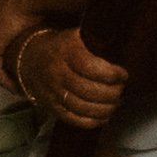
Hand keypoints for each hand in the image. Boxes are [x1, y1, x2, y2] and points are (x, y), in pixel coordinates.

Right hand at [8, 24, 126, 129]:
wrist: (31, 58)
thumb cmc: (62, 46)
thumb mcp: (77, 34)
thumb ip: (97, 39)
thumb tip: (125, 42)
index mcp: (64, 51)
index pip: (90, 66)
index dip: (110, 74)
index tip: (123, 75)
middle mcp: (56, 72)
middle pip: (87, 90)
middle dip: (111, 93)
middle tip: (121, 90)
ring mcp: (52, 92)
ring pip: (81, 107)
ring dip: (104, 108)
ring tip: (116, 103)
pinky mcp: (51, 107)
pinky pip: (72, 119)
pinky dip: (91, 122)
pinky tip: (104, 117)